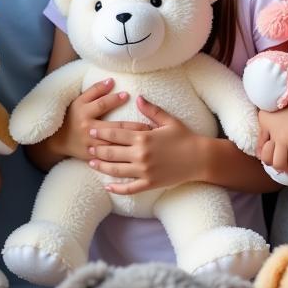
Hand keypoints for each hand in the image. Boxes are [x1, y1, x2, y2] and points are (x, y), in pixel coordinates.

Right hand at [44, 79, 146, 161]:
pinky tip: (138, 156)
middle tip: (151, 124)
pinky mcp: (94, 158)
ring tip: (150, 140)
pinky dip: (125, 157)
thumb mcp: (79, 101)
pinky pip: (111, 159)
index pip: (101, 105)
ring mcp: (91, 145)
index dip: (114, 99)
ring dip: (133, 143)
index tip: (128, 95)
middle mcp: (88, 129)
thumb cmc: (72, 117)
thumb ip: (95, 90)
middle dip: (134, 126)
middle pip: (114, 128)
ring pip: (116, 145)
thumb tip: (111, 81)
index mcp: (84, 113)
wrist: (58, 141)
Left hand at [88, 97, 202, 194]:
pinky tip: (107, 187)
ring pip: (116, 170)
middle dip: (98, 148)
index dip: (102, 132)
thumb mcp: (169, 121)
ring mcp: (144, 171)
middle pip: (112, 152)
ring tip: (91, 163)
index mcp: (144, 137)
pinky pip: (129, 188)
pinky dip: (117, 189)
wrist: (200, 158)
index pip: (117, 134)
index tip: (92, 130)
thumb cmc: (185, 137)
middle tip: (87, 146)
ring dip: (102, 166)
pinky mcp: (149, 183)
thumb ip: (151, 110)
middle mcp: (141, 154)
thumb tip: (138, 98)